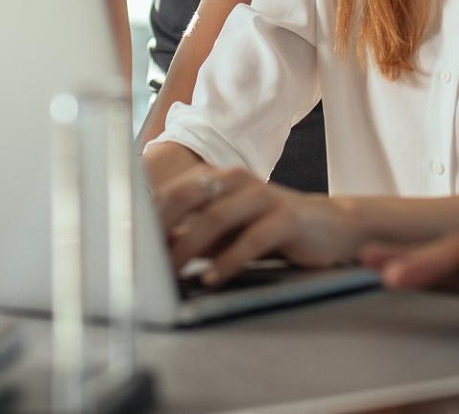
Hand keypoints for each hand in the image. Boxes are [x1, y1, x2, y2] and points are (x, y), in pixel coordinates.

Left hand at [155, 167, 356, 285]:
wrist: (332, 226)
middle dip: (161, 227)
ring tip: (171, 273)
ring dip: (189, 247)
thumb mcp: (230, 232)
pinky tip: (213, 278)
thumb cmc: (272, 230)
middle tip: (141, 256)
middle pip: (189, 197)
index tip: (126, 240)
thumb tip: (153, 251)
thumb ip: (196, 236)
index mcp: (221, 179)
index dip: (148, 215)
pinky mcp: (286, 217)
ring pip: (216, 217)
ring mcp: (263, 196)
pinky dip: (228, 260)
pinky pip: (251, 239)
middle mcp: (238, 181)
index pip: (175, 191)